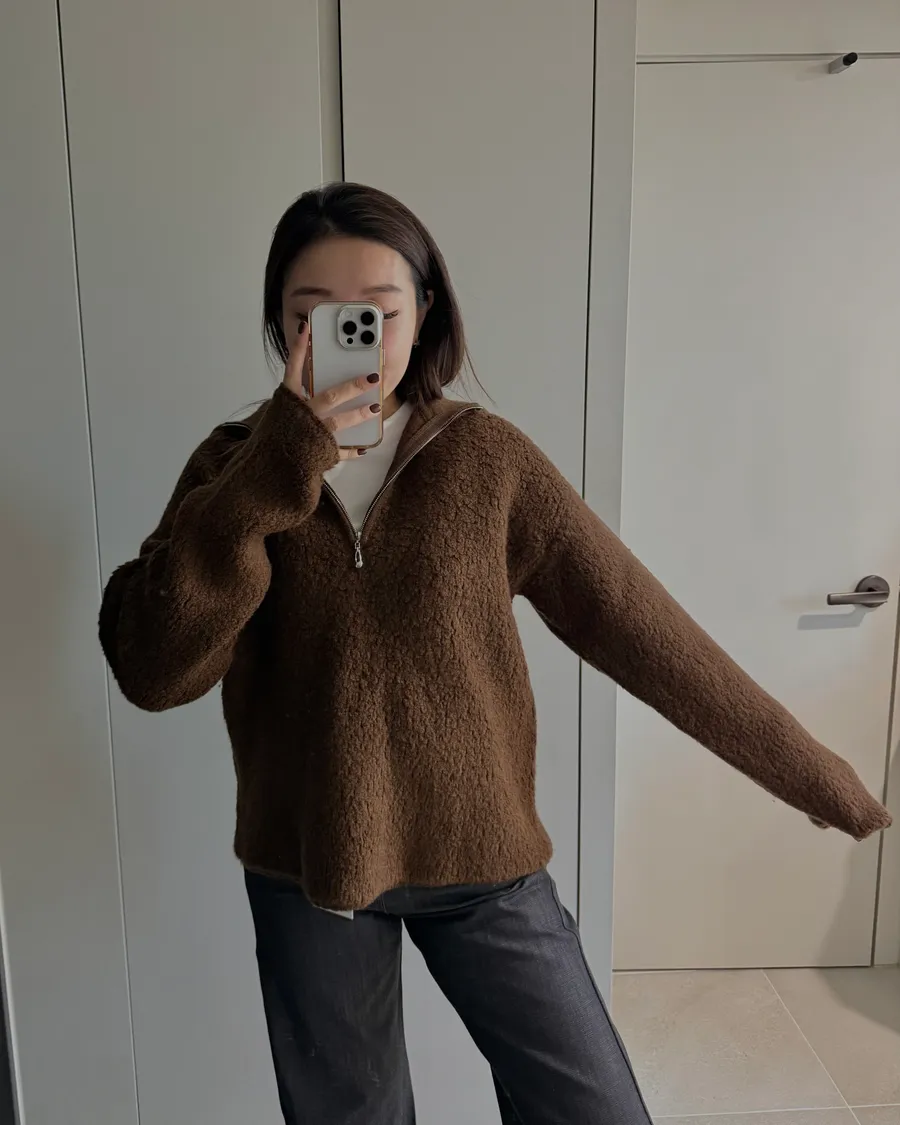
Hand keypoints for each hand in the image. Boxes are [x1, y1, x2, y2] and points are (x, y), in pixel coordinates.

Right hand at [283, 322, 379, 460]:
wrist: (264, 470)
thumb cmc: (273, 439)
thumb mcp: (280, 412)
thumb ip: (296, 398)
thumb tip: (314, 383)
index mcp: (287, 402)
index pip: (293, 369)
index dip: (301, 348)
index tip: (308, 328)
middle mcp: (301, 415)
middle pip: (331, 396)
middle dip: (353, 386)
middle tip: (372, 378)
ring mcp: (311, 434)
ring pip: (340, 421)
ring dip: (359, 414)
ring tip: (376, 407)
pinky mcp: (318, 453)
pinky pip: (339, 451)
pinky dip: (352, 450)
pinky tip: (364, 448)